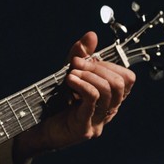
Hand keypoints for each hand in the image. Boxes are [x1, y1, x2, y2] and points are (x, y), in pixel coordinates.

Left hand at [13, 31, 134, 162]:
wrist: (37, 128)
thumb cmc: (55, 103)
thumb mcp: (70, 74)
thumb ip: (81, 56)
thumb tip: (92, 35)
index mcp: (110, 100)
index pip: (127, 78)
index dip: (109, 65)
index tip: (86, 60)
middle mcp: (109, 112)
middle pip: (120, 83)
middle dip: (97, 67)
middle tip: (76, 64)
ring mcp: (99, 122)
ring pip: (108, 90)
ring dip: (89, 75)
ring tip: (71, 74)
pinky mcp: (85, 127)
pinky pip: (92, 99)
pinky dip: (82, 84)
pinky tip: (70, 80)